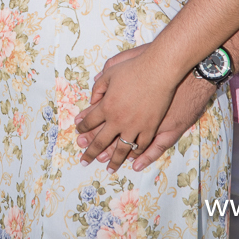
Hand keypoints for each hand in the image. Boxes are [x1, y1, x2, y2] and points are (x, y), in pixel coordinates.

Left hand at [73, 48, 177, 172]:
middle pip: (101, 141)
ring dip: (113, 160)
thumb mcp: (110, 73)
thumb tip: (93, 99)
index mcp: (106, 106)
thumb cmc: (134, 69)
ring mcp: (135, 126)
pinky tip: (131, 159)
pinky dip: (135, 154)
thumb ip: (99, 87)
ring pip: (121, 149)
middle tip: (84, 161)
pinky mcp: (151, 128)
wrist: (159, 70)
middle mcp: (118, 120)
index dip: (82, 127)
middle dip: (91, 152)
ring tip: (108, 169)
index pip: (89, 121)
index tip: (78, 133)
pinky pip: (141, 146)